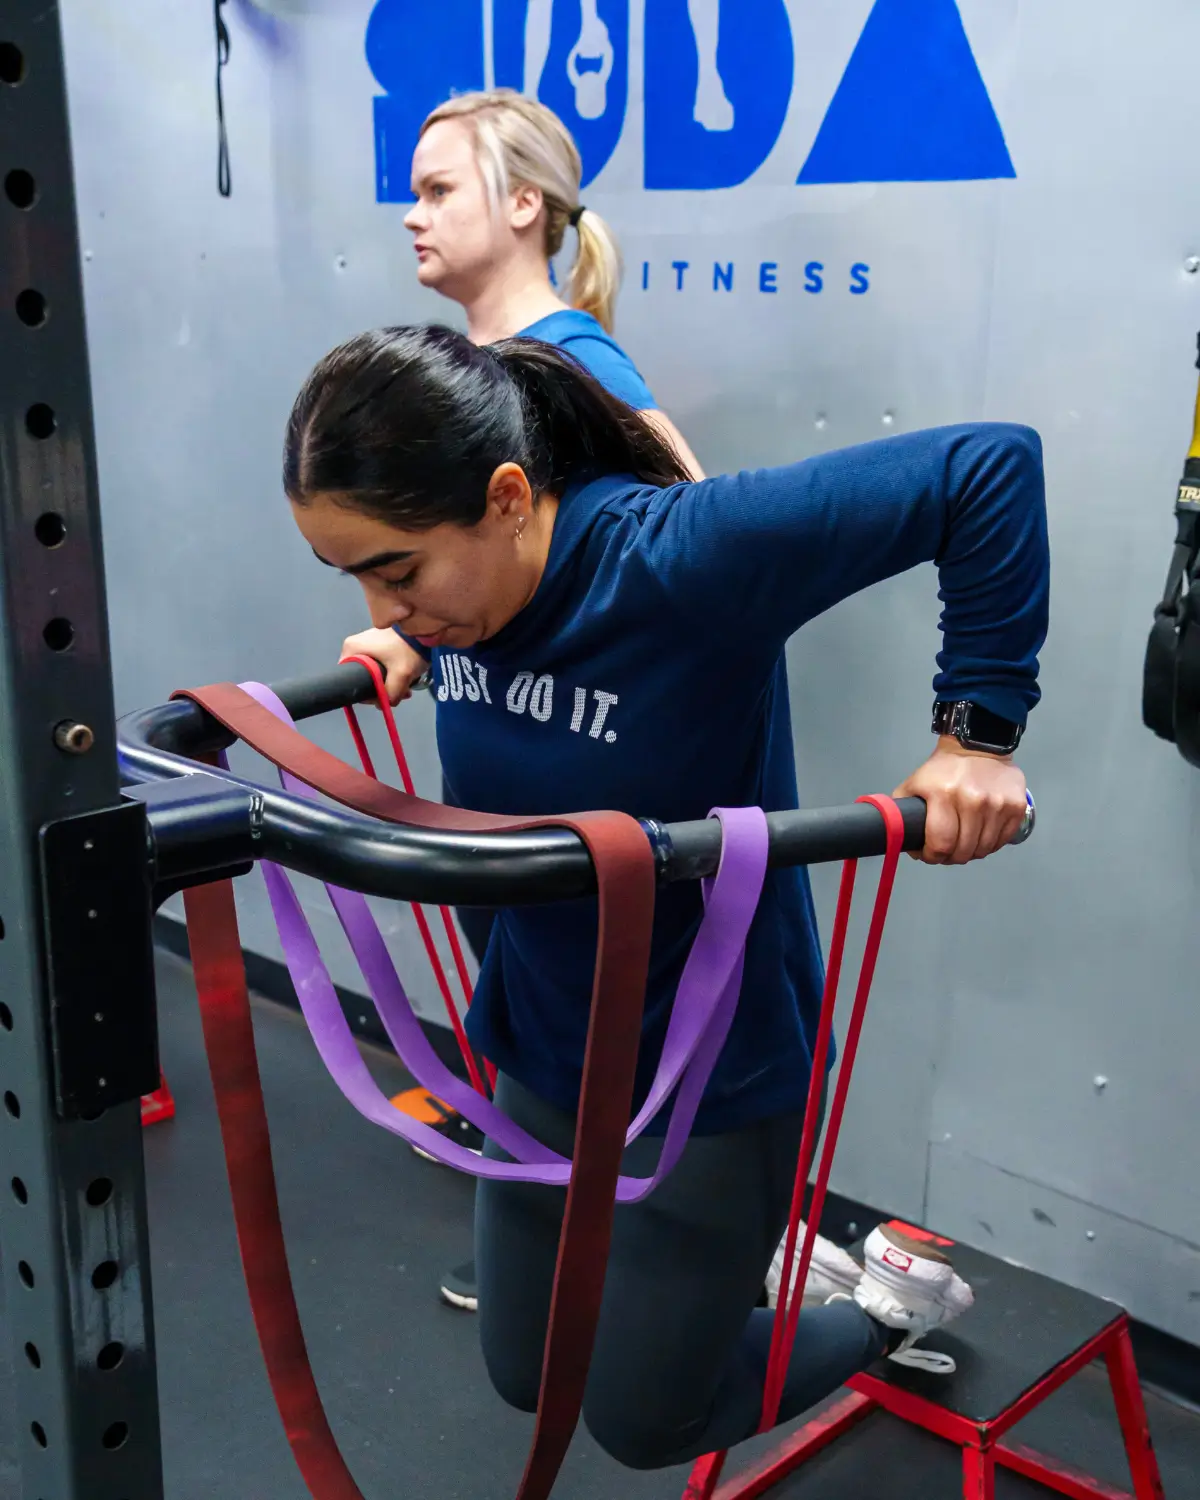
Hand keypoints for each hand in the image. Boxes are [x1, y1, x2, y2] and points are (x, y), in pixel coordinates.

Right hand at [339, 627, 429, 706]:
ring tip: (406, 688)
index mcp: (351, 649)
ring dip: (390, 684)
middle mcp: (355, 645)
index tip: (381, 697)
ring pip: (374, 673)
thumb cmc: (407, 648)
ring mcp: (367, 644)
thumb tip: (383, 704)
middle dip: (381, 689)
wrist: (425, 628)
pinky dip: (392, 674)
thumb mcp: (400, 674)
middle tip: (399, 694)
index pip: (349, 680)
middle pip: (363, 678)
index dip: (365, 693)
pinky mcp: (379, 644)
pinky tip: (405, 679)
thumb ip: (390, 694)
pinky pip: (381, 665)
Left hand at [892, 737, 1027, 864]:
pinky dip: (990, 845)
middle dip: (950, 857)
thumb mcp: (914, 784)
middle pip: (963, 851)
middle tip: (945, 852)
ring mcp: (997, 804)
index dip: (932, 856)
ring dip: (971, 852)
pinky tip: (980, 836)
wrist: (978, 746)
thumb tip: (897, 839)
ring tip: (963, 844)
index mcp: (943, 794)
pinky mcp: (1016, 807)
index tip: (929, 855)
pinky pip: (1002, 841)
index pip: (941, 843)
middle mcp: (972, 800)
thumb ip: (901, 811)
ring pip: (983, 849)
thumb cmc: (944, 769)